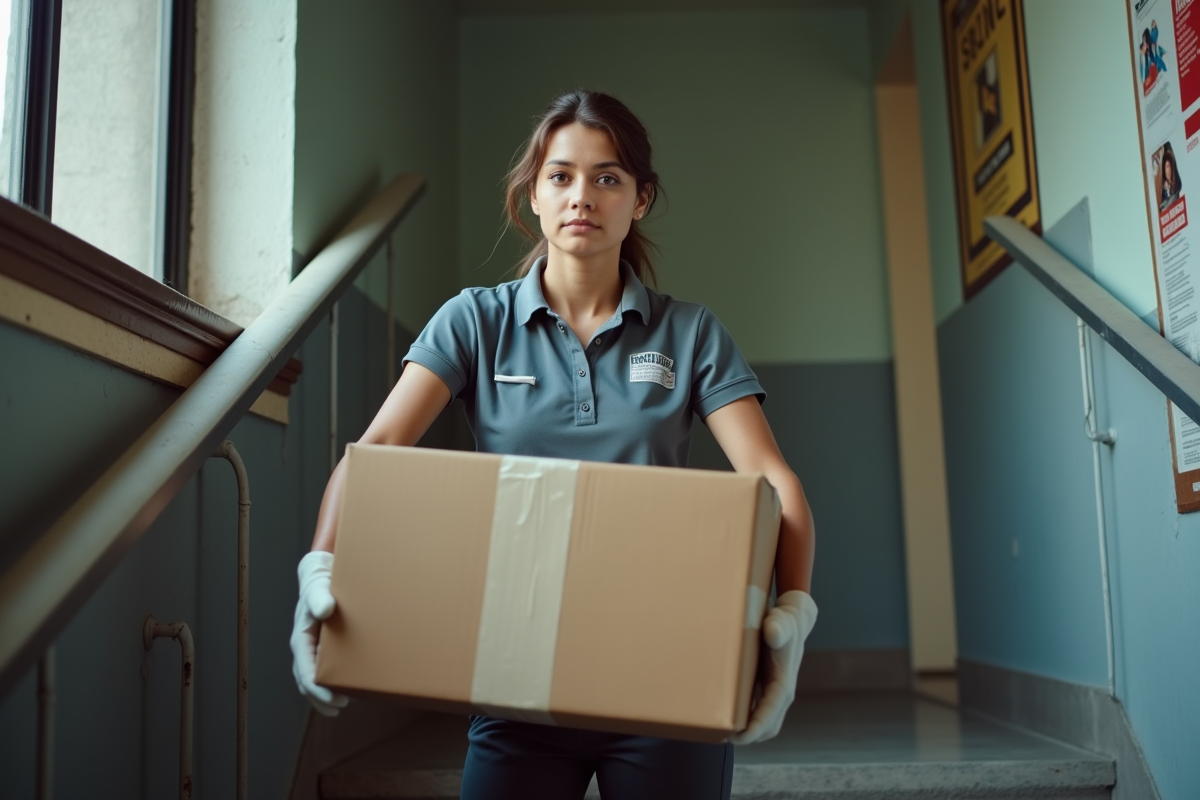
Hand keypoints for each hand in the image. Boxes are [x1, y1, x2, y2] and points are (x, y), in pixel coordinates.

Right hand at [290, 551, 348, 715]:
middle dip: (320, 697)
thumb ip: (320, 597)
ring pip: (316, 678)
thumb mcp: (318, 588)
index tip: (332, 699)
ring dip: (325, 694)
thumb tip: (326, 609)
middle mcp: (306, 648)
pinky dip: (333, 681)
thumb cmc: (319, 583)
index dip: (316, 688)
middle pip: (308, 681)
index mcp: (301, 639)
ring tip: (342, 704)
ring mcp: (315, 649)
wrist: (323, 575)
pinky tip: (347, 688)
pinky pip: (326, 669)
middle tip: (339, 706)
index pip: (305, 670)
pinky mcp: (326, 647)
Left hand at [731, 590, 817, 743]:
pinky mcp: (769, 689)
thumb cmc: (785, 622)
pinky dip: (747, 719)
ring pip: (764, 723)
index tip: (737, 738)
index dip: (754, 730)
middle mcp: (781, 694)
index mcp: (783, 684)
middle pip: (767, 727)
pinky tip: (729, 715)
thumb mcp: (781, 622)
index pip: (770, 715)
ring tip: (722, 730)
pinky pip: (758, 712)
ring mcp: (775, 693)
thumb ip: (778, 627)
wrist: (794, 620)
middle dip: (748, 736)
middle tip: (721, 735)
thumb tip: (773, 633)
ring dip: (748, 731)